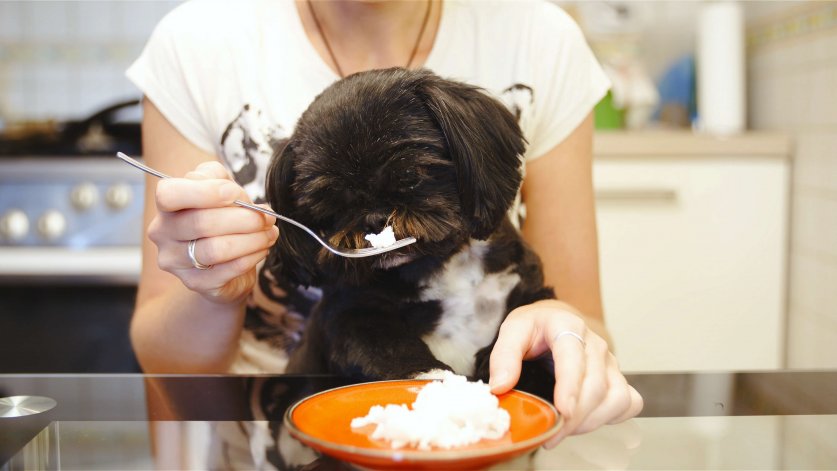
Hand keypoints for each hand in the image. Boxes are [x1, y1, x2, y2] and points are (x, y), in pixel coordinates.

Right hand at [147, 161, 278, 303]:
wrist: (222, 264)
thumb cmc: (221, 219)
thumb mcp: (218, 189)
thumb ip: (218, 179)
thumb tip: (232, 191)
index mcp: (166, 206)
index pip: (170, 194)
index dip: (206, 191)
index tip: (235, 193)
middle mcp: (163, 233)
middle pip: (202, 223)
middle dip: (244, 218)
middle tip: (268, 217)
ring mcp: (176, 261)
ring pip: (216, 249)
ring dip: (253, 239)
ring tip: (270, 233)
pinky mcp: (195, 283)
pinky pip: (229, 269)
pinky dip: (252, 256)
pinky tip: (263, 249)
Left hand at [488, 299, 642, 446]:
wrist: (553, 321)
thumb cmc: (534, 329)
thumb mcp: (512, 331)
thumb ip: (503, 356)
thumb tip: (500, 386)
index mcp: (567, 326)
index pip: (573, 356)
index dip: (570, 385)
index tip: (563, 410)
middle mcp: (594, 343)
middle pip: (596, 385)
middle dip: (575, 415)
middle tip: (551, 434)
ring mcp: (609, 361)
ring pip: (616, 396)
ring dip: (592, 420)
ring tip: (565, 429)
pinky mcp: (617, 377)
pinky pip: (629, 402)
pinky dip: (612, 417)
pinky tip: (588, 421)